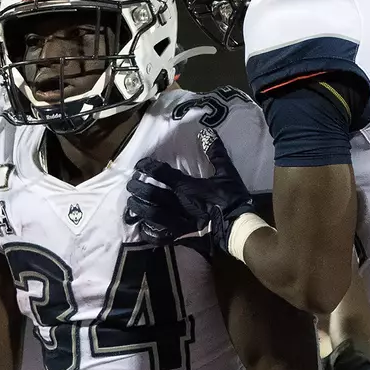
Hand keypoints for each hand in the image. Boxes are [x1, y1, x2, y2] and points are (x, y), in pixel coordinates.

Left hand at [125, 127, 255, 255]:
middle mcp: (178, 204)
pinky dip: (149, 233)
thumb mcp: (227, 173)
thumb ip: (216, 153)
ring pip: (151, 215)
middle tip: (130, 184)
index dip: (148, 167)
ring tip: (131, 204)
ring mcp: (178, 222)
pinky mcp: (181, 237)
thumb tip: (207, 132)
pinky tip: (142, 228)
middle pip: (151, 194)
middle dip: (138, 188)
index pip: (161, 173)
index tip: (140, 164)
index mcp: (187, 187)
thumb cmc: (232, 200)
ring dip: (139, 208)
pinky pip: (160, 237)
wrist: (239, 229)